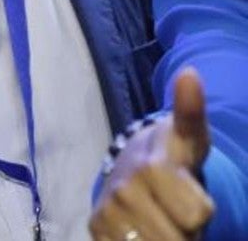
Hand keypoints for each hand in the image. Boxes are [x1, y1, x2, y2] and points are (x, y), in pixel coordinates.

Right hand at [89, 68, 214, 240]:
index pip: (199, 214)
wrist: (130, 168)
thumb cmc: (170, 155)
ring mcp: (108, 211)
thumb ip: (191, 111)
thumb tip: (191, 73)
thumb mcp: (189, 137)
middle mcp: (125, 190)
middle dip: (183, 231)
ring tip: (160, 219)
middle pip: (178, 237)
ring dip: (162, 238)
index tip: (191, 194)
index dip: (202, 210)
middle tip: (175, 210)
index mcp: (152, 168)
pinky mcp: (95, 228)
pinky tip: (141, 229)